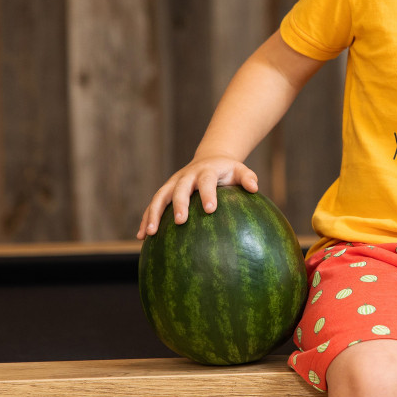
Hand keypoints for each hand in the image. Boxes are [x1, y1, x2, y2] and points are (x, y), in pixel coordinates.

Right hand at [136, 155, 257, 239]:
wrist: (210, 159)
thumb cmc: (227, 170)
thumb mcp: (239, 170)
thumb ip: (247, 177)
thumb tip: (255, 188)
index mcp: (206, 171)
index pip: (206, 181)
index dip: (207, 193)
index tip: (211, 209)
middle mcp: (186, 176)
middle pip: (180, 188)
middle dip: (179, 204)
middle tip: (180, 221)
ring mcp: (173, 183)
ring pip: (160, 197)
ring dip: (153, 214)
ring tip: (150, 233)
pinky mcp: (165, 191)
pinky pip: (153, 205)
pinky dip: (146, 219)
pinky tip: (142, 237)